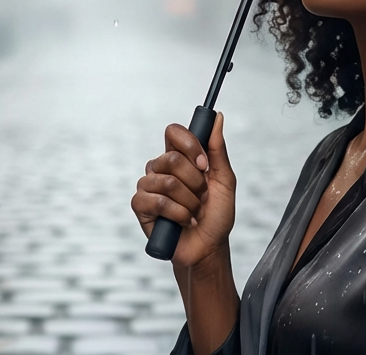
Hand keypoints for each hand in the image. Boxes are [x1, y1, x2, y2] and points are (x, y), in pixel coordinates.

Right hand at [132, 111, 235, 267]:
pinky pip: (156, 201)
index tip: (204, 165)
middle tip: (202, 197)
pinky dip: (177, 214)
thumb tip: (218, 117)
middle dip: (194, 182)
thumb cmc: (217, 215)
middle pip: (172, 158)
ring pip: (167, 182)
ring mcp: (148, 186)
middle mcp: (160, 168)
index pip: (173, 132)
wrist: (209, 248)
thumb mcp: (225, 180)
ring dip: (189, 202)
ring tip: (193, 212)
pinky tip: (183, 222)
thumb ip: (218, 149)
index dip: (189, 145)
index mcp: (179, 157)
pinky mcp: (140, 206)